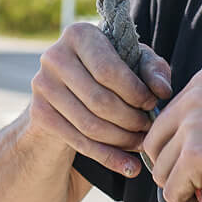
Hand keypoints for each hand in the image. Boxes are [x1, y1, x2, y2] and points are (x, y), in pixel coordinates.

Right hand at [26, 22, 172, 179]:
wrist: (70, 88)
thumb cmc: (112, 69)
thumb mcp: (135, 62)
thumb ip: (154, 70)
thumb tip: (162, 90)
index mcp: (79, 34)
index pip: (108, 70)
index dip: (135, 92)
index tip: (152, 104)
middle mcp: (54, 56)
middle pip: (99, 100)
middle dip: (131, 119)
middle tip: (149, 129)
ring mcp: (42, 86)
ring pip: (90, 125)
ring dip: (122, 140)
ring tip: (142, 144)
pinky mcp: (40, 113)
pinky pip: (78, 142)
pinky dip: (108, 158)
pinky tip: (129, 167)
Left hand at [142, 69, 201, 201]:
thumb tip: (168, 158)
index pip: (166, 122)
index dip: (178, 152)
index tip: (201, 168)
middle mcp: (192, 98)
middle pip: (155, 145)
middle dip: (173, 171)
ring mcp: (192, 126)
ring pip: (161, 171)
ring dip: (183, 190)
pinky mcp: (194, 156)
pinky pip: (172, 191)